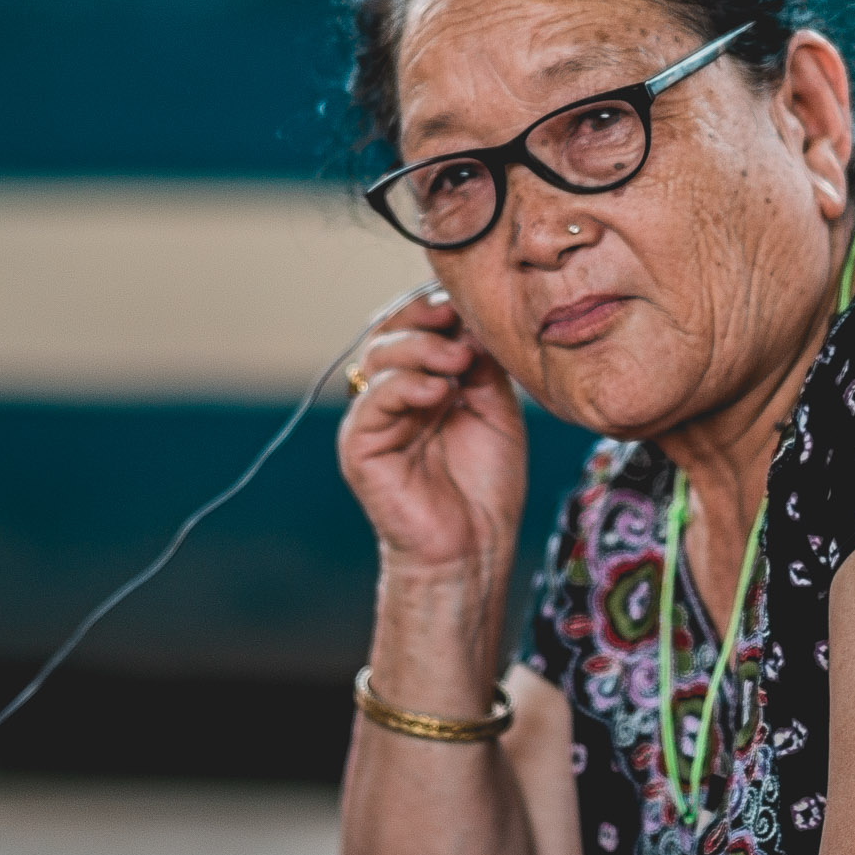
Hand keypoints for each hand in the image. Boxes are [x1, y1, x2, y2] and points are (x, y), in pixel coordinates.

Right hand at [336, 294, 527, 588]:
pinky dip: (404, 384)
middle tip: (457, 323)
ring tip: (458, 360)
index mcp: (421, 382)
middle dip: (421, 318)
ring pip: (377, 357)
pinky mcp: (360, 445)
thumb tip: (473, 318)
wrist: (474, 547)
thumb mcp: (495, 408)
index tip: (469, 307)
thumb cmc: (486, 486)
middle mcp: (391, 395)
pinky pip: (372, 399)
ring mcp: (372, 418)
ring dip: (420, 348)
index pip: (412, 326)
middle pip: (388, 331)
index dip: (435, 308)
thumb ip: (481, 363)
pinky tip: (438, 391)